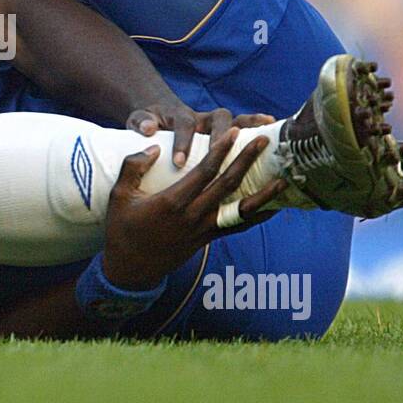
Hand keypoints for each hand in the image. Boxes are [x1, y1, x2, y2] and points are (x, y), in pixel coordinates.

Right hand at [101, 130, 285, 290]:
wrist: (130, 270)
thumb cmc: (122, 230)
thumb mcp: (118, 196)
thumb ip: (133, 167)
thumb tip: (153, 147)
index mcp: (171, 202)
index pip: (204, 172)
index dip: (221, 151)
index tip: (235, 132)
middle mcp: (192, 216)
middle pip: (227, 185)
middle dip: (247, 161)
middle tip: (263, 141)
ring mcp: (203, 230)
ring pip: (240, 209)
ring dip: (263, 193)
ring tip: (283, 178)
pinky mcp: (207, 239)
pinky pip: (238, 227)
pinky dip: (258, 217)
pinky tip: (274, 207)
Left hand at [127, 99, 274, 167]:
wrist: (159, 116)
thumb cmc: (148, 122)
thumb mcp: (138, 120)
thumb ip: (140, 122)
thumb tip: (148, 128)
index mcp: (179, 115)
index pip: (183, 125)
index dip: (182, 142)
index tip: (178, 162)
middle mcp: (202, 117)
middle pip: (217, 119)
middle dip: (220, 136)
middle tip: (220, 153)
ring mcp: (216, 123)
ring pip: (237, 120)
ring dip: (251, 125)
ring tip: (265, 135)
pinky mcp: (226, 132)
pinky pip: (246, 128)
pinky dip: (259, 127)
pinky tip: (272, 133)